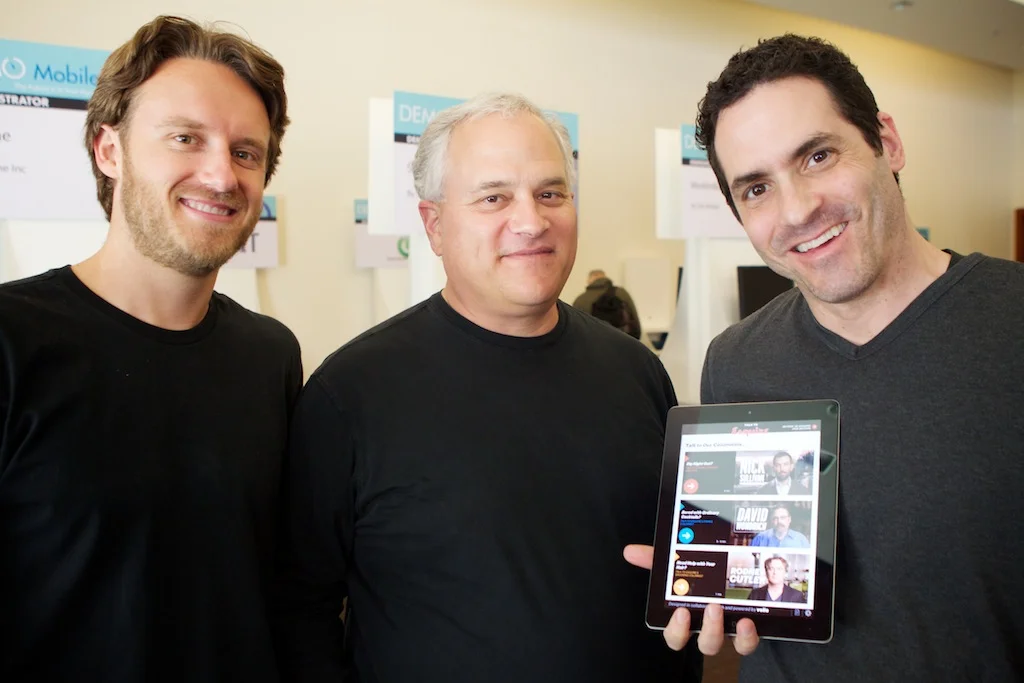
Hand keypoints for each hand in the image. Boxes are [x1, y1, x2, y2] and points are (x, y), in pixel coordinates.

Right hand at [623, 544, 760, 655]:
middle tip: (711, 607)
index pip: (677, 636)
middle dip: (708, 630)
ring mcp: (732, 628)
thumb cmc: (700, 576)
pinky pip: (749, 642)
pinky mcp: (750, 627)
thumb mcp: (677, 565)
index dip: (677, 631)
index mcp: (690, 616)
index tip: (681, 614)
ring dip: (732, 630)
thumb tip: (630, 551)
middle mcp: (711, 627)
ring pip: (730, 646)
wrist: (740, 569)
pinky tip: (747, 620)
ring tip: (728, 608)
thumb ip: (655, 559)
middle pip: (706, 645)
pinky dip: (748, 636)